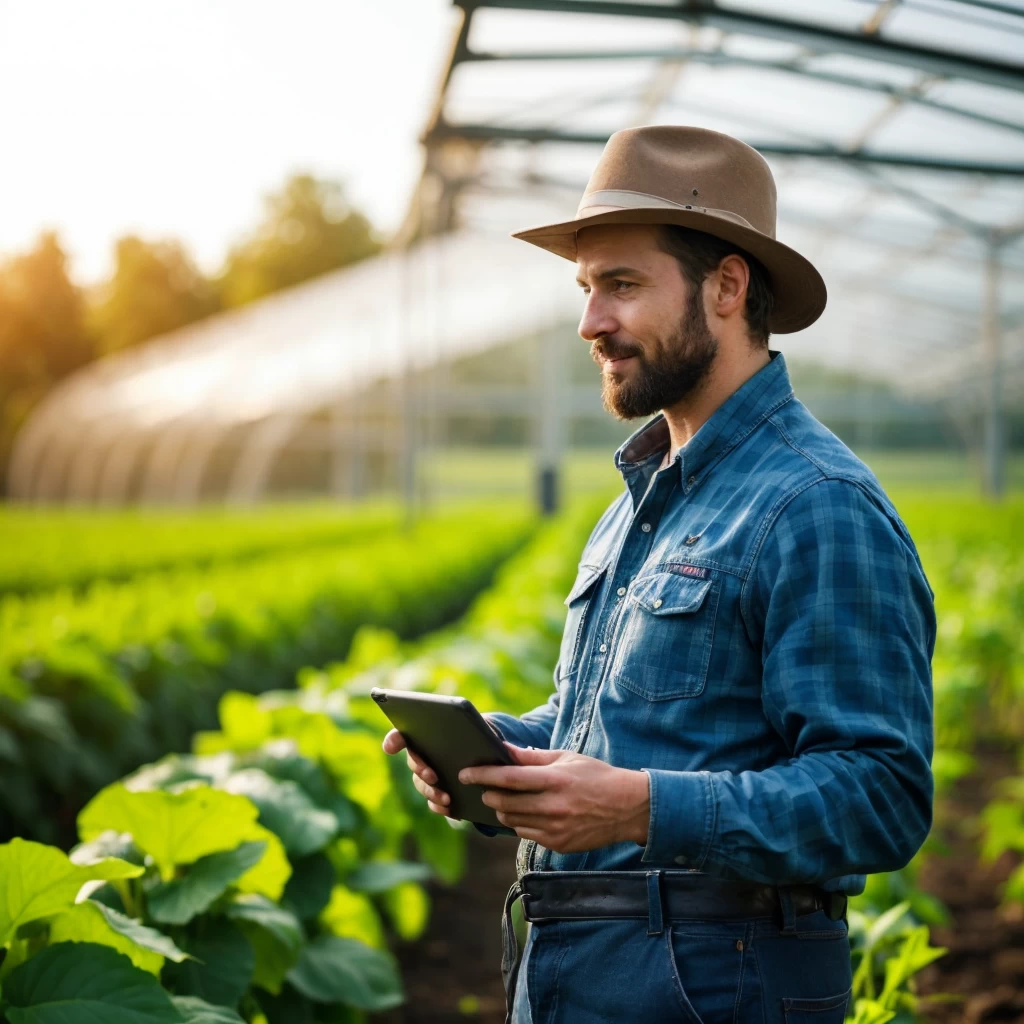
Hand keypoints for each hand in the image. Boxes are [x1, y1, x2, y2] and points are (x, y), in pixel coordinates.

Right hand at [381, 718, 510, 818]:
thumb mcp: (475, 727)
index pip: (401, 735)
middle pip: (413, 763)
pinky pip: (432, 803)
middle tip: (432, 776)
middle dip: (421, 770)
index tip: (390, 748)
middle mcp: (420, 755)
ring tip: (447, 798)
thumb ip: (470, 725)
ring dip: (431, 792)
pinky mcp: (436, 792)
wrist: (481, 754)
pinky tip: (452, 810)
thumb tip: (473, 724)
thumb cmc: (474, 734)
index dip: (393, 740)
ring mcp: (426, 776)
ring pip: (421, 785)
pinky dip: (440, 807)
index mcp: (424, 735)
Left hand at [458, 747, 650, 852]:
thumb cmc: (595, 776)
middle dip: (488, 795)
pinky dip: (520, 823)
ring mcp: (556, 828)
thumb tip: (503, 749)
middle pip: (504, 803)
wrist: (628, 808)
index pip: (508, 778)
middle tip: (483, 788)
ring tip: (502, 799)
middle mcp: (554, 806)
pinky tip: (524, 813)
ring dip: (502, 810)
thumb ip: (532, 756)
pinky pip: (527, 834)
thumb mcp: (566, 758)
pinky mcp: (558, 844)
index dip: (483, 775)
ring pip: (512, 821)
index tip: (465, 773)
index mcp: (555, 780)